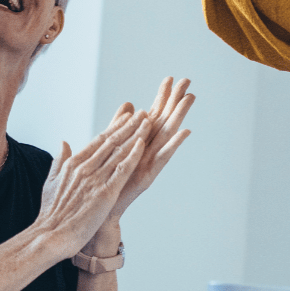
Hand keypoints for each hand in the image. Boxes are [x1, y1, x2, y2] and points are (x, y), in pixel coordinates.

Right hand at [35, 111, 156, 254]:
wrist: (50, 235)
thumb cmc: (51, 213)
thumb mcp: (51, 181)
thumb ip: (60, 160)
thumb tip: (64, 142)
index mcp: (73, 163)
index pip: (98, 140)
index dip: (115, 127)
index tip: (126, 116)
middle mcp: (85, 167)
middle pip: (111, 141)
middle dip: (129, 125)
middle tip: (142, 112)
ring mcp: (96, 179)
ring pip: (119, 151)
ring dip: (135, 135)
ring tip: (147, 121)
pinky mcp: (105, 193)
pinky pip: (122, 170)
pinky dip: (133, 155)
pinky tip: (142, 144)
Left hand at [101, 77, 195, 227]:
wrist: (99, 212)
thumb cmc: (106, 183)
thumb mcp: (112, 147)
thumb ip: (119, 125)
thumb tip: (129, 104)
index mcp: (139, 142)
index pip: (153, 115)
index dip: (161, 97)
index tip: (170, 78)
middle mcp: (148, 150)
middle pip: (165, 120)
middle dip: (175, 101)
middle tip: (187, 80)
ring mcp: (150, 162)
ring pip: (167, 134)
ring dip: (179, 116)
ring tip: (190, 98)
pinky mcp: (148, 175)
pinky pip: (163, 157)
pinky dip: (175, 144)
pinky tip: (185, 131)